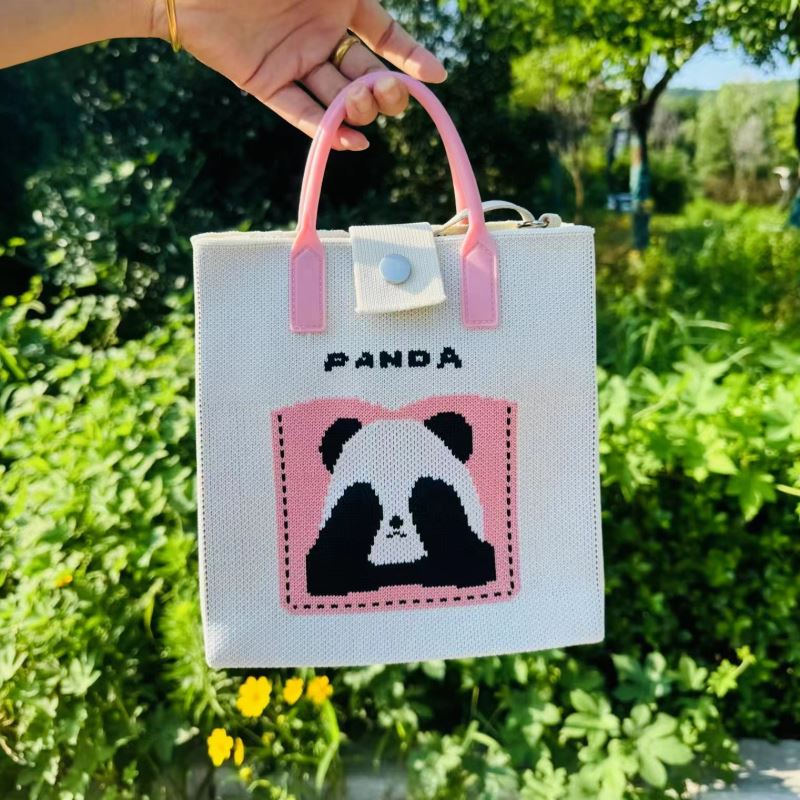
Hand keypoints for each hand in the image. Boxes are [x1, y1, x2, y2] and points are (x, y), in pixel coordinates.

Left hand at [149, 0, 446, 149]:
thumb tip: (383, 12)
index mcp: (338, 0)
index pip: (386, 35)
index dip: (412, 57)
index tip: (437, 78)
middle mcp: (321, 33)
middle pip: (366, 72)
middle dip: (386, 88)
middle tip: (389, 93)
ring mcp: (295, 61)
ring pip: (339, 95)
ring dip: (359, 107)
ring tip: (364, 106)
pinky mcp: (267, 83)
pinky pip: (303, 112)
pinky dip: (327, 130)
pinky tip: (354, 142)